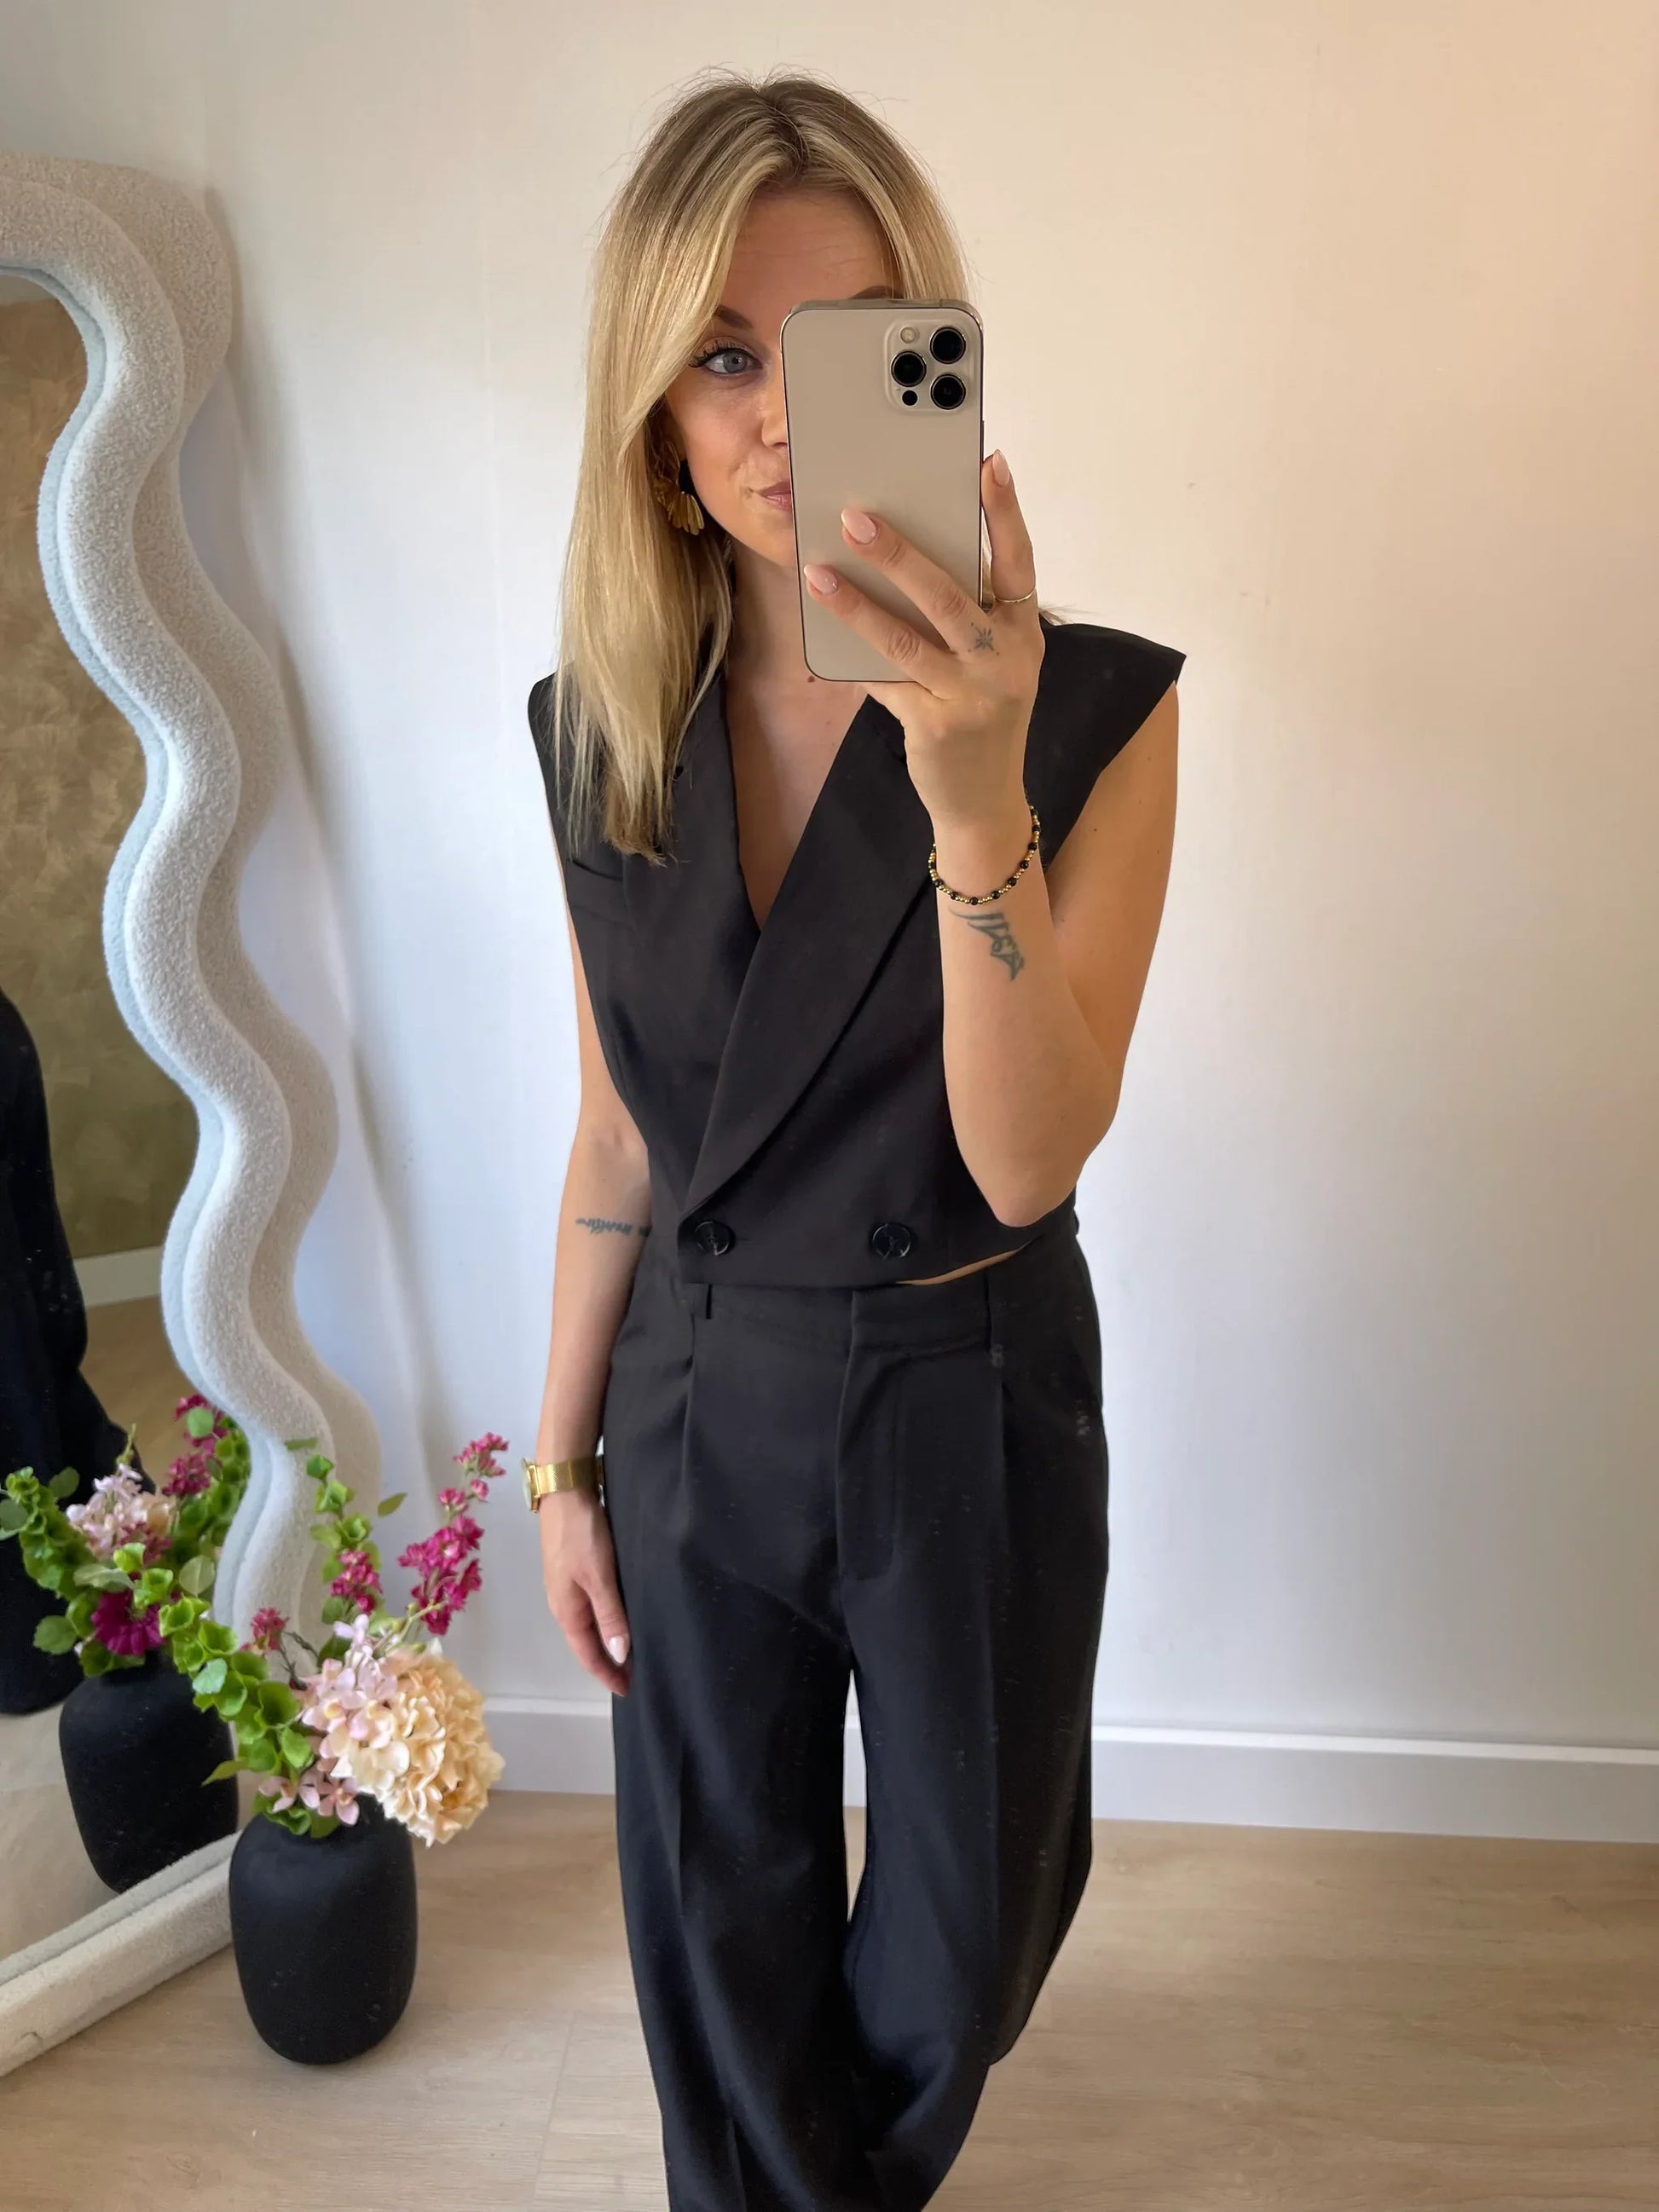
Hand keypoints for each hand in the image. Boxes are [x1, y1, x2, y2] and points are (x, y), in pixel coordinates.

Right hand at [538, 1487, 630, 1695]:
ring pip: (587, 1625)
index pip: (588, 1654)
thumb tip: (619, 1654)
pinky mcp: (573, 1570)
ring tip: (628, 1653)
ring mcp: (565, 1586)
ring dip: (605, 1641)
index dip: (607, 1674)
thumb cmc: (581, 1535)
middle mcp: (563, 1603)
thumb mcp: (599, 1577)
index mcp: (567, 1610)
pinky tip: (617, 1617)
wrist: (565, 1491)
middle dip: (606, 1662)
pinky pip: (589, 1607)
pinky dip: (604, 1620)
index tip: (628, 1690)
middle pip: (585, 1643)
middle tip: (633, 1677)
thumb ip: (610, 1615)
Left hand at [799, 448, 1043, 833]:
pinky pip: (885, 680)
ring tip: (818, 571)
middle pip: (949, 594)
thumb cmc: (982, 713)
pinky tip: (821, 627)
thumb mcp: (993, 662)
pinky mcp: (936, 727)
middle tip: (856, 515)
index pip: (1020, 562)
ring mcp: (973, 696)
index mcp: (1026, 633)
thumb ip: (968, 615)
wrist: (985, 801)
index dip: (1005, 512)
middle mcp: (1006, 661)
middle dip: (900, 552)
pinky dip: (851, 655)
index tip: (988, 462)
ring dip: (856, 602)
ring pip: (905, 637)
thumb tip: (902, 557)